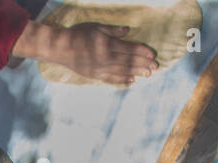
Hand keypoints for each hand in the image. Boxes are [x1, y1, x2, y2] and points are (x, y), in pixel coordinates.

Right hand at [34, 22, 158, 85]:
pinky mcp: (96, 75)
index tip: (153, 54)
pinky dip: (122, 80)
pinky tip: (132, 80)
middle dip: (143, 64)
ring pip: (122, 71)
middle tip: (155, 67)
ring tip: (148, 74)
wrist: (61, 48)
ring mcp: (101, 69)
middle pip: (128, 61)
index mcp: (107, 44)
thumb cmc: (79, 34)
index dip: (142, 51)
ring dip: (136, 72)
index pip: (129, 48)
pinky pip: (112, 79)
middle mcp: (105, 58)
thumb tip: (127, 30)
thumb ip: (113, 30)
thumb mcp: (96, 27)